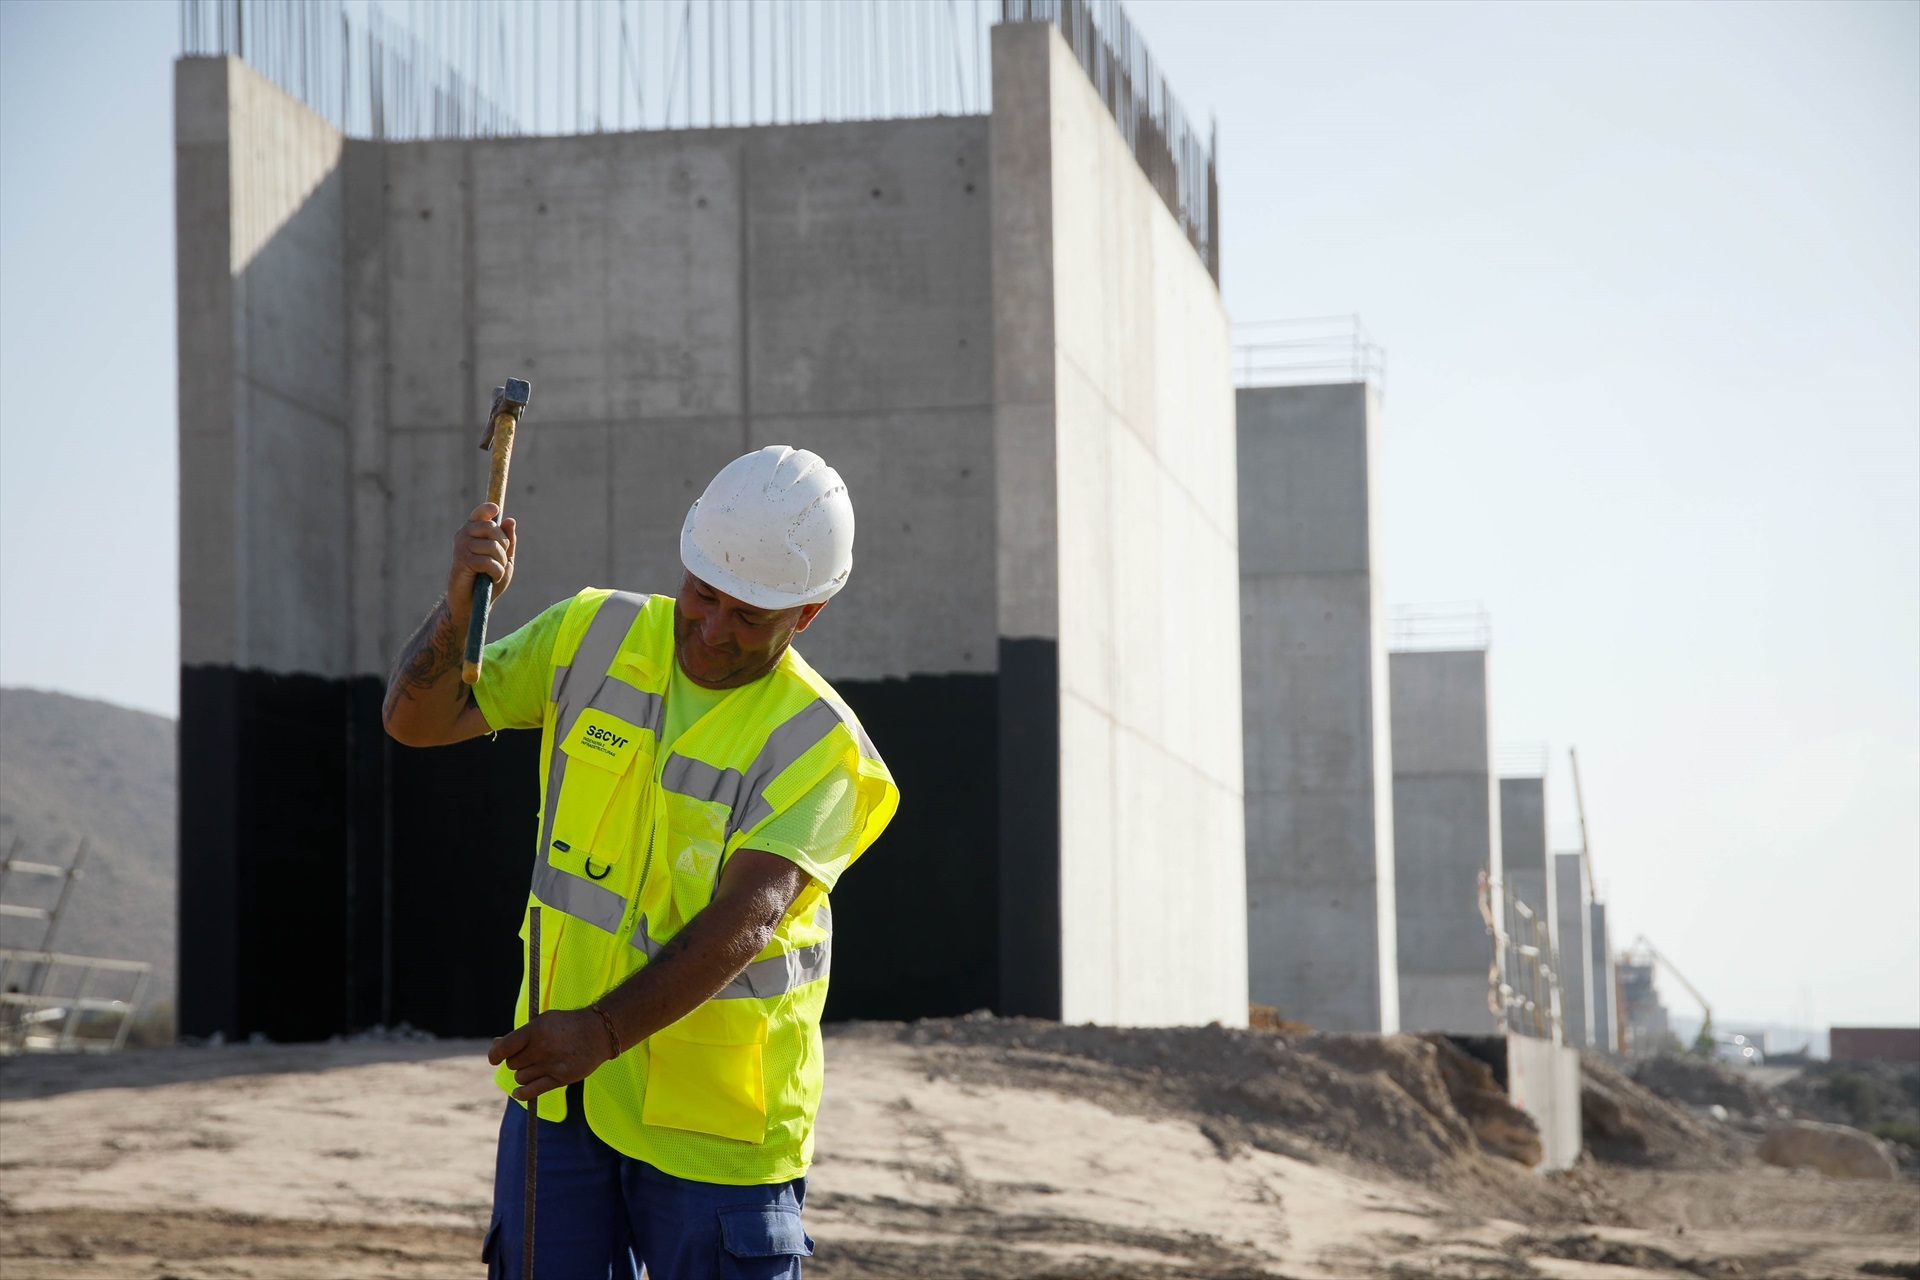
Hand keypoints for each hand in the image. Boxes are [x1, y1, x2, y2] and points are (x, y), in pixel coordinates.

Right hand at [447, 503, 516, 618]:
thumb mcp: (503, 559)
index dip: (487, 508)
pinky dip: (496, 572)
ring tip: (494, 572)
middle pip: (492, 528)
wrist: (472, 603)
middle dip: (504, 546)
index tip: (495, 509)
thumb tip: (510, 520)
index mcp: (473, 531)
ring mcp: (461, 547)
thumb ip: (507, 541)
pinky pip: (488, 561)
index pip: (479, 513)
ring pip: (492, 546)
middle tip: (500, 561)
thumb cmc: (488, 580)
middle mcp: (464, 535)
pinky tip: (490, 578)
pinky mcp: (461, 561)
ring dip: (500, 562)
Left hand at [488, 1009, 610, 1099]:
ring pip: (520, 1077)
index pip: (504, 1048)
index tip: (495, 1058)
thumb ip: (519, 1035)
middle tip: (529, 1055)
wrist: (599, 1032)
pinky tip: (519, 1092)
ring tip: (536, 1066)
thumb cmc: (566, 1025)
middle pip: (512, 1064)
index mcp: (536, 1030)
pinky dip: (522, 1093)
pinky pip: (532, 1091)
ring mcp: (551, 1064)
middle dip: (516, 1061)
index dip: (495, 1054)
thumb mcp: (543, 1022)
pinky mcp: (560, 1078)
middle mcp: (542, 1048)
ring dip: (523, 1074)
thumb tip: (495, 1045)